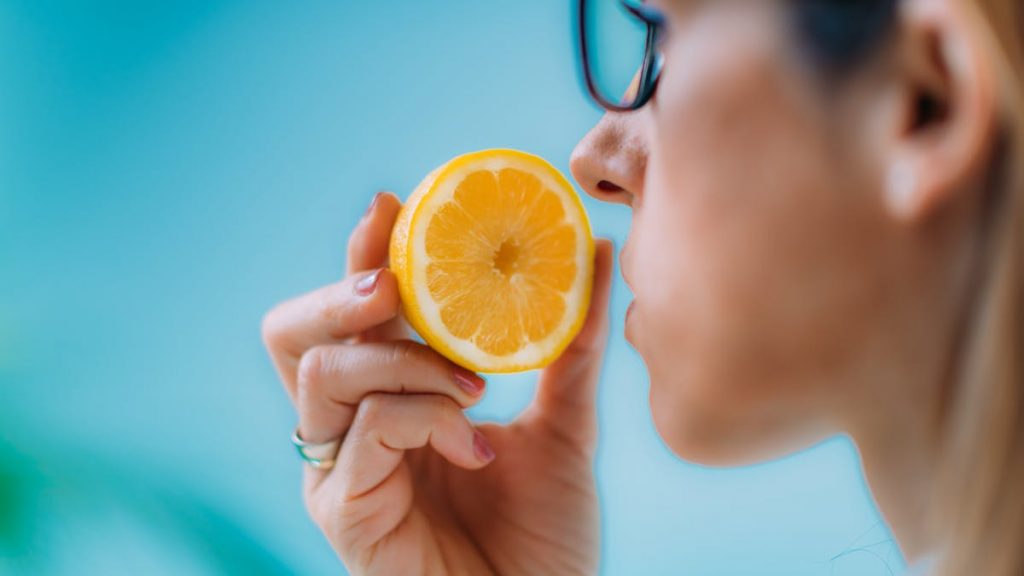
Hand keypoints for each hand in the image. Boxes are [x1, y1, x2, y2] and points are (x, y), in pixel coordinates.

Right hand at [262, 191, 614, 574]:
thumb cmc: (543, 534)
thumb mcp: (565, 425)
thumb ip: (571, 347)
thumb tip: (597, 255)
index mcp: (387, 401)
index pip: (349, 315)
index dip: (357, 255)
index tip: (390, 203)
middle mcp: (347, 431)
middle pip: (291, 334)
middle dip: (340, 291)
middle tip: (395, 282)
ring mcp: (336, 473)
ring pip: (322, 372)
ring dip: (404, 358)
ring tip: (471, 381)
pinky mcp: (342, 513)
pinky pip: (367, 429)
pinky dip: (427, 416)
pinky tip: (477, 446)